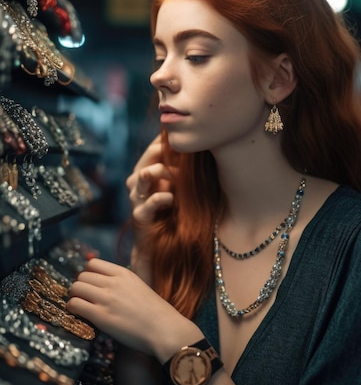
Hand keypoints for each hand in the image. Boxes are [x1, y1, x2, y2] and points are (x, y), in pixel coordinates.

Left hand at [68, 258, 197, 359]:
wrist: (164, 330)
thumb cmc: (155, 313)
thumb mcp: (140, 287)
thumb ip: (122, 283)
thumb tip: (105, 284)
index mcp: (124, 273)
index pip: (92, 263)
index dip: (88, 274)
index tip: (90, 285)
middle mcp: (113, 283)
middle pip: (81, 276)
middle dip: (80, 287)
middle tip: (85, 299)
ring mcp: (106, 298)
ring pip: (75, 288)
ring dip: (75, 297)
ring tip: (82, 307)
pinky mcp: (100, 316)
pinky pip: (75, 304)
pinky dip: (73, 309)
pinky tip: (80, 316)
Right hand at [126, 135, 174, 277]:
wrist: (156, 247)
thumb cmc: (171, 215)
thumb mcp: (177, 189)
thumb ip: (181, 171)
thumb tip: (200, 148)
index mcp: (145, 172)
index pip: (154, 148)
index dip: (168, 141)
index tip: (186, 137)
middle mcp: (137, 182)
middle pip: (149, 156)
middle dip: (164, 152)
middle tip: (181, 151)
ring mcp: (136, 198)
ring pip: (145, 174)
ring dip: (165, 173)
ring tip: (176, 176)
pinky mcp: (139, 215)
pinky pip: (152, 200)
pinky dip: (164, 197)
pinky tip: (172, 199)